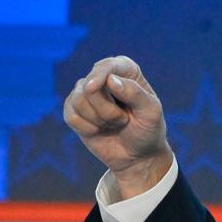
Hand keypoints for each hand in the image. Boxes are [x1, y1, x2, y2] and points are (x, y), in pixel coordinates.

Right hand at [63, 55, 172, 198]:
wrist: (137, 156)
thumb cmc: (148, 130)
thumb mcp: (151, 113)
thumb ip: (135, 94)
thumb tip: (111, 79)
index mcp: (126, 71)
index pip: (108, 65)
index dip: (98, 75)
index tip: (93, 87)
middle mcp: (104, 77)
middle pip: (89, 86)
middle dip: (106, 110)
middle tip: (123, 120)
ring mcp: (87, 92)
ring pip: (78, 100)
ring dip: (98, 120)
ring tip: (114, 125)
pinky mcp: (74, 109)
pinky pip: (70, 115)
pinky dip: (87, 128)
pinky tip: (99, 130)